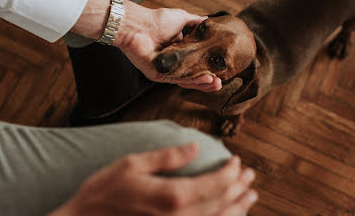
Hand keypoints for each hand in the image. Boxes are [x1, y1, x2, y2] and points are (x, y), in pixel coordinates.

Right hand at [49, 143, 257, 215]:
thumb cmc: (104, 193)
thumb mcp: (132, 165)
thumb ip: (167, 157)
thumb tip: (195, 146)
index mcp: (173, 196)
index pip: (215, 183)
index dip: (231, 171)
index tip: (236, 160)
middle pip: (221, 202)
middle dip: (239, 187)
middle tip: (250, 175)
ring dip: (238, 207)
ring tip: (251, 197)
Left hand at [72, 0, 221, 91]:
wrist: (136, 24)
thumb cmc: (155, 20)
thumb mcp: (182, 18)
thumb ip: (196, 22)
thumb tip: (210, 21)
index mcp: (177, 51)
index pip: (194, 63)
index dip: (207, 67)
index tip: (221, 69)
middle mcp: (171, 62)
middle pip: (192, 75)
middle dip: (207, 80)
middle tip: (221, 82)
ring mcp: (164, 69)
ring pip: (185, 80)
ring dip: (202, 83)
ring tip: (216, 83)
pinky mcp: (157, 74)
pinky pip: (176, 80)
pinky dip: (191, 81)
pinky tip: (204, 79)